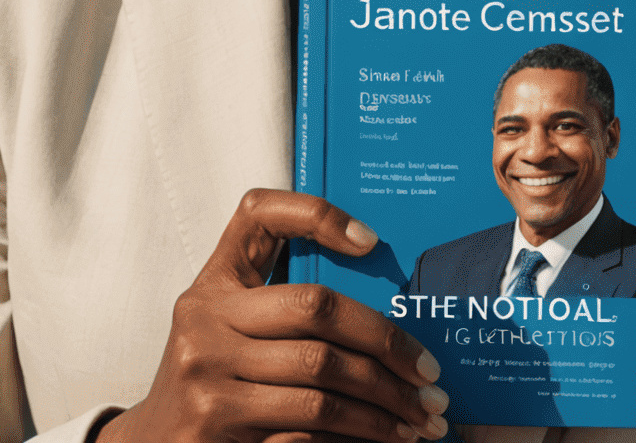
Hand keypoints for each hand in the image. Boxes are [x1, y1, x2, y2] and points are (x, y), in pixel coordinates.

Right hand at [100, 190, 449, 442]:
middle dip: (386, 343)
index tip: (373, 242)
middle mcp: (204, 320)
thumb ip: (278, 300)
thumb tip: (379, 284)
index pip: (260, 213)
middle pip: (317, 310)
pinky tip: (384, 439)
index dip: (319, 215)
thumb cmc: (211, 375)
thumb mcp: (227, 323)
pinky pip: (306, 429)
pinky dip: (354, 436)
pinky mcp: (216, 429)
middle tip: (431, 372)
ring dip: (384, 405)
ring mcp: (207, 376)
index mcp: (214, 281)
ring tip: (422, 418)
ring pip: (322, 381)